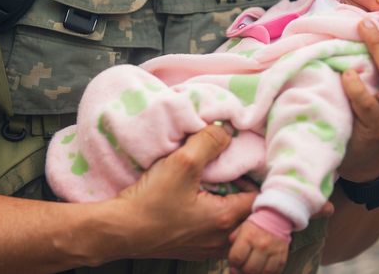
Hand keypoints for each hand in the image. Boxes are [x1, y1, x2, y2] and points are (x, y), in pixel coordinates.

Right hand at [108, 124, 255, 260]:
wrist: (118, 230)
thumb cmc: (150, 202)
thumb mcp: (182, 162)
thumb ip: (209, 142)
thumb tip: (227, 131)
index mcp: (224, 220)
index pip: (260, 198)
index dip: (256, 176)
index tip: (248, 160)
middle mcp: (220, 238)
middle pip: (247, 210)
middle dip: (243, 187)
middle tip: (234, 167)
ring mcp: (206, 246)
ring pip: (231, 220)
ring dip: (228, 200)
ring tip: (218, 179)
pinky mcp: (191, 246)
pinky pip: (214, 228)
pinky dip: (213, 211)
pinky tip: (199, 194)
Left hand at [228, 221, 288, 273]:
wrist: (278, 216)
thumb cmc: (259, 221)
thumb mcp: (242, 225)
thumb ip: (234, 238)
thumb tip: (230, 253)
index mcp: (249, 236)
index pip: (236, 258)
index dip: (233, 262)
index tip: (234, 261)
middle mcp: (261, 245)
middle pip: (248, 269)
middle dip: (242, 269)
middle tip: (242, 266)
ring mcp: (272, 252)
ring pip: (261, 273)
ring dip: (254, 273)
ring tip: (252, 268)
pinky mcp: (281, 258)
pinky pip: (273, 273)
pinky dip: (266, 273)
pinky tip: (262, 269)